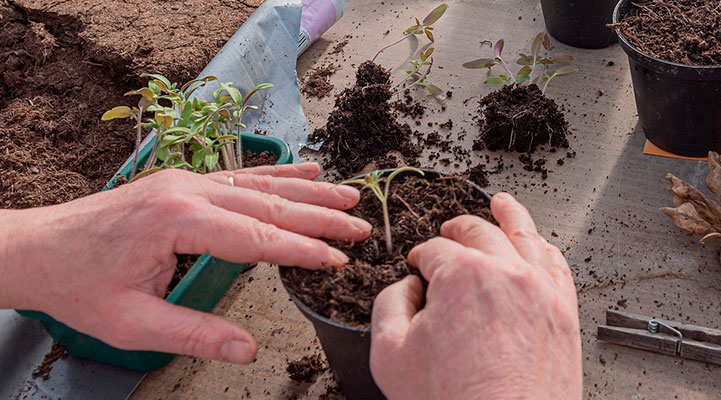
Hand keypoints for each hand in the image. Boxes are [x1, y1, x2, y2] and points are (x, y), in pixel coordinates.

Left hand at [0, 163, 368, 363]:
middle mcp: (187, 191)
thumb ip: (194, 334)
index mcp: (177, 221)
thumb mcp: (132, 323)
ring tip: (349, 195)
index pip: (257, 237)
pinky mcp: (182, 181)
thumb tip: (246, 350)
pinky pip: (240, 175)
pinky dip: (278, 174)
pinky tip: (306, 169)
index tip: (338, 259)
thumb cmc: (79, 284)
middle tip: (361, 226)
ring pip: (260, 184)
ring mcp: (186, 180)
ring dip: (308, 190)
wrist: (37, 248)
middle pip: (268, 204)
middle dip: (320, 216)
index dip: (302, 249)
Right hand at [370, 193, 581, 398]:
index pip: (435, 249)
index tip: (418, 268)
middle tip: (448, 232)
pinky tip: (539, 245)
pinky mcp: (564, 312)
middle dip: (457, 229)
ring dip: (509, 214)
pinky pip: (557, 265)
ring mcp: (541, 290)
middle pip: (479, 232)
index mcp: (461, 275)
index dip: (421, 257)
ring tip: (503, 203)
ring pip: (525, 235)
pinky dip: (545, 248)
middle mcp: (506, 272)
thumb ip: (389, 305)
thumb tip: (406, 287)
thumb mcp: (391, 354)